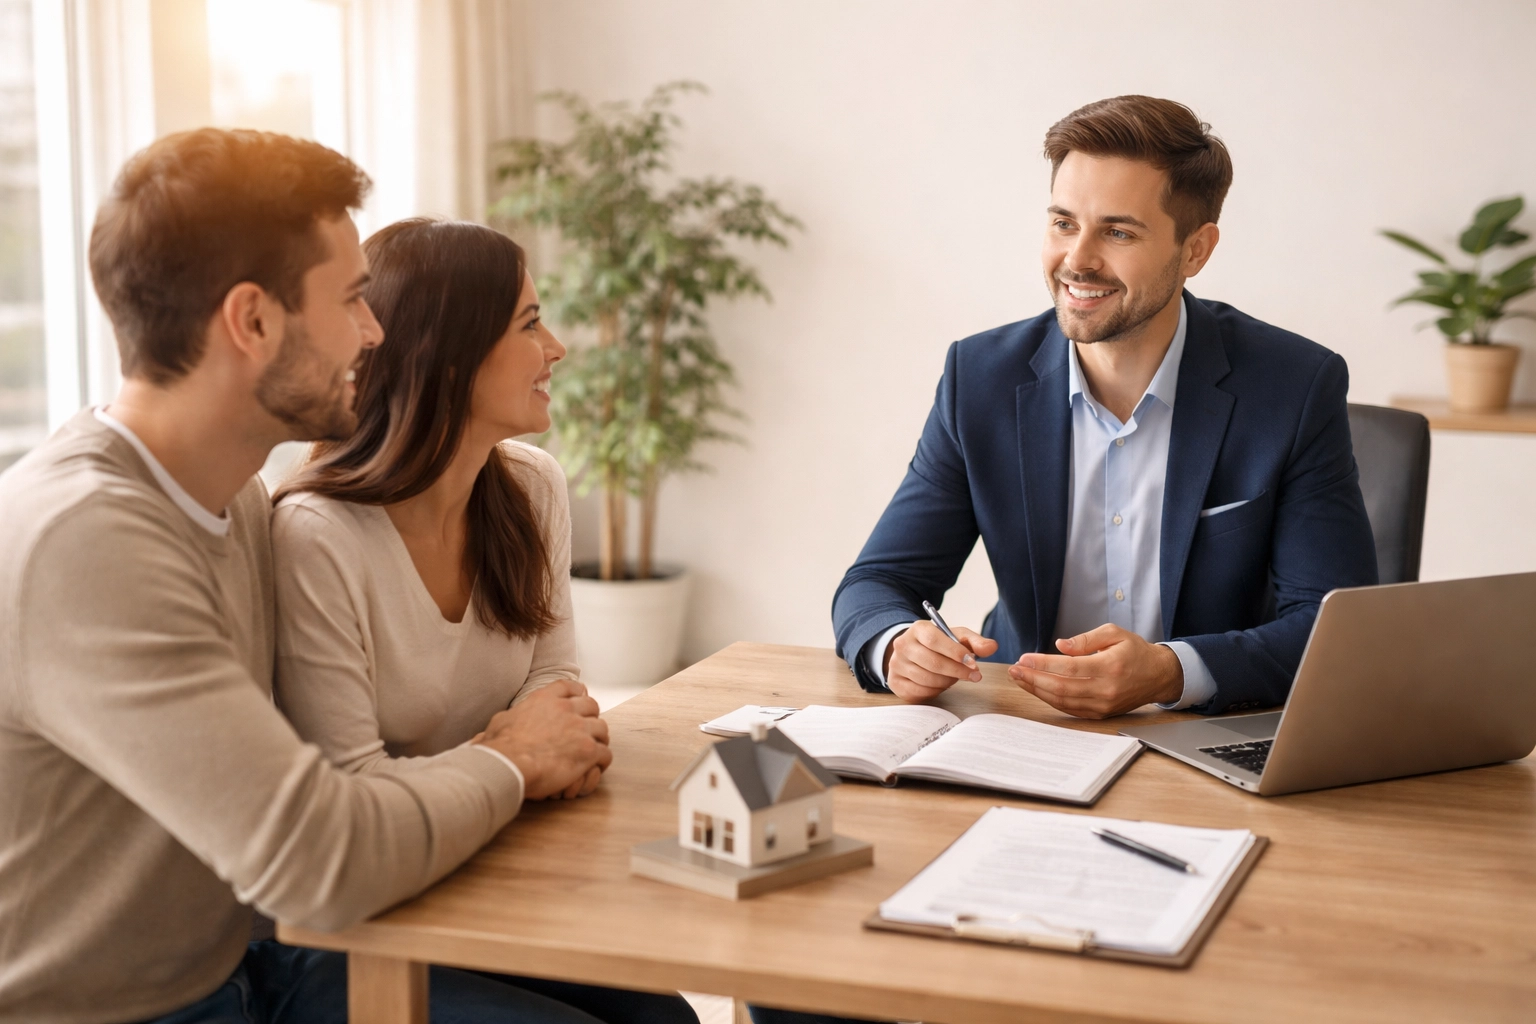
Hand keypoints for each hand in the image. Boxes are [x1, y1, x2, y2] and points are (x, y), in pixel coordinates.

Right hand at [477, 679, 611, 799]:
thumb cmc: (500, 747)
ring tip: (593, 750)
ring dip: (598, 739)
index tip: (580, 699)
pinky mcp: (588, 750)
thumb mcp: (501, 721)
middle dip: (590, 717)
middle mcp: (566, 709)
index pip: (570, 686)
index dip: (578, 693)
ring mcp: (579, 729)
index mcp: (545, 699)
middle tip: (586, 730)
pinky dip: (602, 760)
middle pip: (591, 706)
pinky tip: (595, 766)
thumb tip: (503, 723)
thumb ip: (511, 717)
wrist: (508, 764)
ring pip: (602, 728)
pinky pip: (605, 752)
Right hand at [885, 621, 999, 701]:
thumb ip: (976, 642)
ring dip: (947, 682)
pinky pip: (919, 692)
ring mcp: (896, 664)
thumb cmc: (939, 645)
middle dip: (957, 672)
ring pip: (927, 679)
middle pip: (932, 662)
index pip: (935, 640)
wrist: (913, 652)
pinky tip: (941, 684)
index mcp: (918, 629)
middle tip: (974, 676)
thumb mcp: (957, 637)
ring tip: (955, 677)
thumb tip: (992, 647)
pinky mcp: (895, 682)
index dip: (956, 653)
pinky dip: (935, 690)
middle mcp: (903, 645)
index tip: (973, 663)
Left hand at [1007, 624, 1182, 718]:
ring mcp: (1103, 705)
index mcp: (1110, 667)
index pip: (1069, 667)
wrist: (1158, 676)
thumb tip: (1059, 645)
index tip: (1023, 658)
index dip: (1043, 664)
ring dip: (1037, 691)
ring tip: (1019, 679)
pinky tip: (1037, 689)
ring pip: (1063, 701)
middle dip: (1033, 679)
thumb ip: (1086, 639)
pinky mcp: (1101, 714)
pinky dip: (1051, 700)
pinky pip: (1070, 710)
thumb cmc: (1135, 651)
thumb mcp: (1114, 633)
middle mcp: (1106, 690)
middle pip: (1062, 688)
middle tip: (1013, 670)